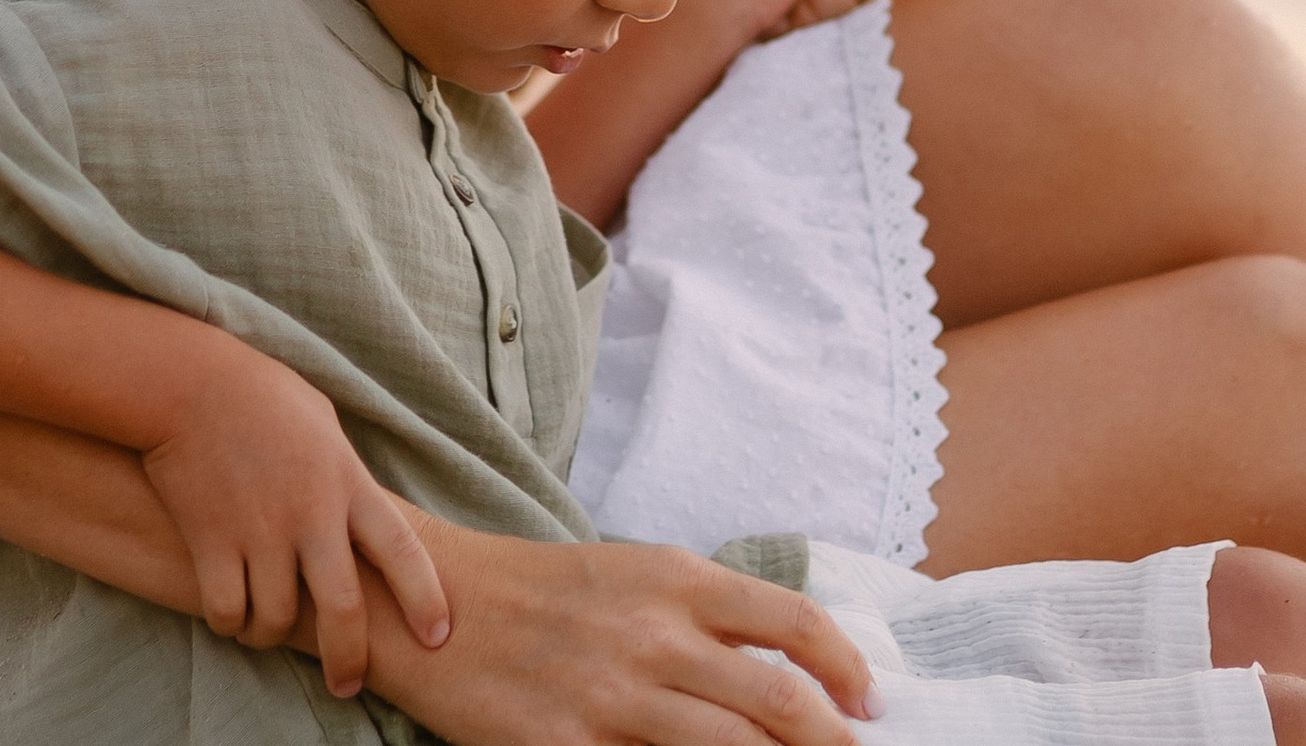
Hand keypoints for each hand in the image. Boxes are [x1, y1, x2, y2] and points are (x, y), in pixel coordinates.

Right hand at [139, 334, 449, 697]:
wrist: (188, 383)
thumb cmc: (259, 394)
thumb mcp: (322, 423)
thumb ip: (345, 473)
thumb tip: (362, 507)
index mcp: (345, 480)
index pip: (401, 549)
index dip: (424, 598)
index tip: (436, 636)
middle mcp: (309, 513)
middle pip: (343, 609)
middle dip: (347, 659)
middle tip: (346, 683)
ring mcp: (260, 530)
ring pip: (275, 621)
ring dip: (270, 635)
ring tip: (265, 627)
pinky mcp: (212, 541)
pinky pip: (226, 613)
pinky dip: (229, 624)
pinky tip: (229, 612)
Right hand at [365, 518, 877, 745]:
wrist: (436, 604)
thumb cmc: (546, 593)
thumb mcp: (632, 576)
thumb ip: (705, 615)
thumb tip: (789, 668)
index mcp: (674, 580)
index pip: (794, 624)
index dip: (847, 668)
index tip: (869, 702)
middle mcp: (654, 635)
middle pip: (781, 705)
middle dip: (834, 745)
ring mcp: (613, 699)